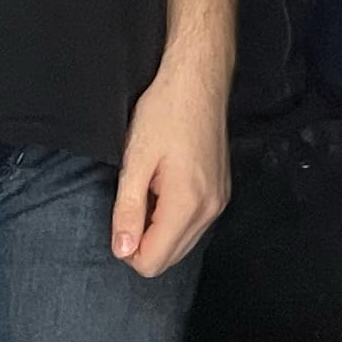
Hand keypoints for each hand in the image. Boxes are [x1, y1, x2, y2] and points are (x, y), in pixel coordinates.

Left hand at [112, 49, 232, 277]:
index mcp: (187, 204)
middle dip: (143, 243)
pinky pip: (194, 225)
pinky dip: (174, 219)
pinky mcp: (221, 190)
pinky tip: (164, 187)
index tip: (120, 218)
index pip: (153, 262)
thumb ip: (127, 210)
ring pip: (182, 244)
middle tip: (131, 203)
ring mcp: (219, 200)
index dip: (127, 248)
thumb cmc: (165, 112)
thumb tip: (122, 250)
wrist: (198, 79)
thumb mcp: (136, 160)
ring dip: (159, 231)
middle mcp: (210, 209)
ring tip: (148, 191)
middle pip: (169, 259)